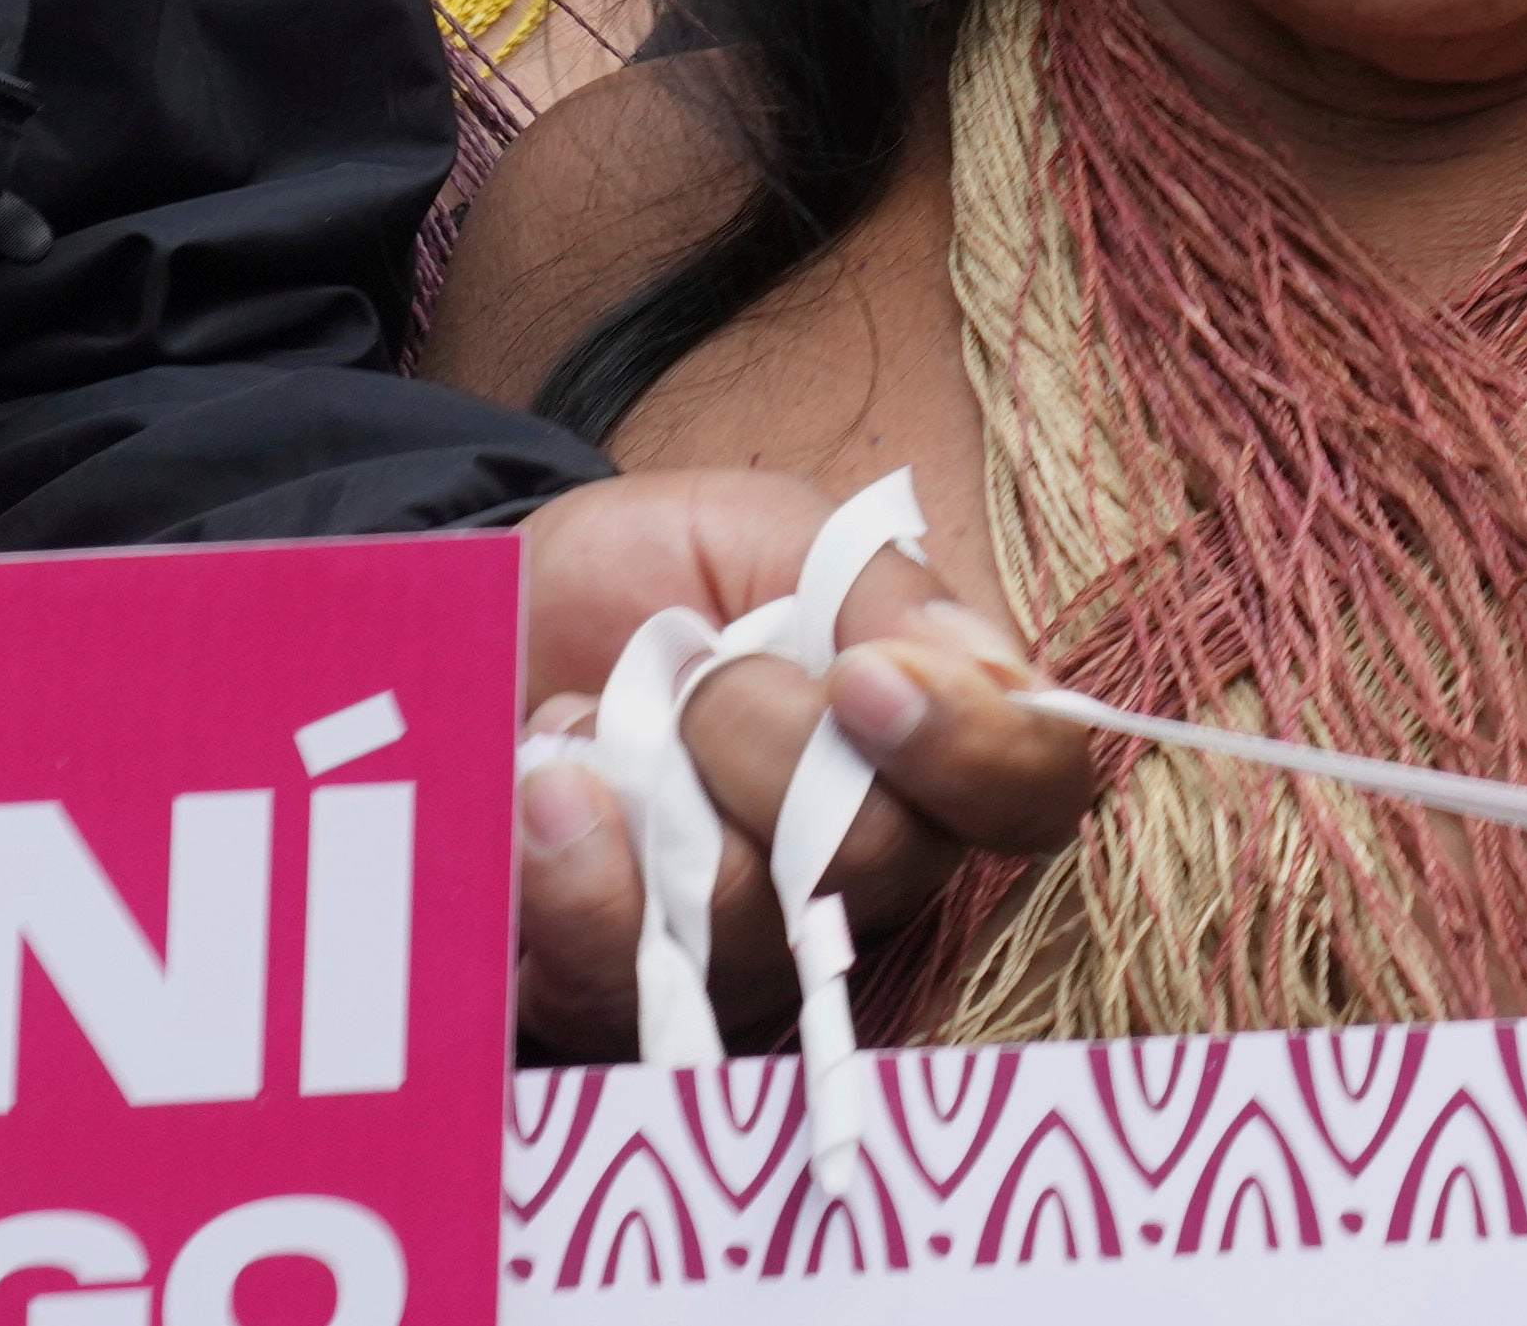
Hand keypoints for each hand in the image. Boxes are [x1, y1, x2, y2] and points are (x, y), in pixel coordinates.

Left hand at [509, 469, 1100, 1058]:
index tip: (862, 677)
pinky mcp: (625, 995)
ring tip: (588, 718)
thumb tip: (968, 662)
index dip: (975, 752)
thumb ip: (873, 587)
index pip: (1034, 789)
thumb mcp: (768, 531)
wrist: (493, 621)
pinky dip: (578, 876)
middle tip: (692, 669)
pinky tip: (545, 795)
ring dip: (664, 805)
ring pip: (757, 926)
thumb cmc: (652, 574)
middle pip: (886, 861)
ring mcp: (748, 942)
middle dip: (772, 749)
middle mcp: (866, 860)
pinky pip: (627, 984)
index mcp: (934, 739)